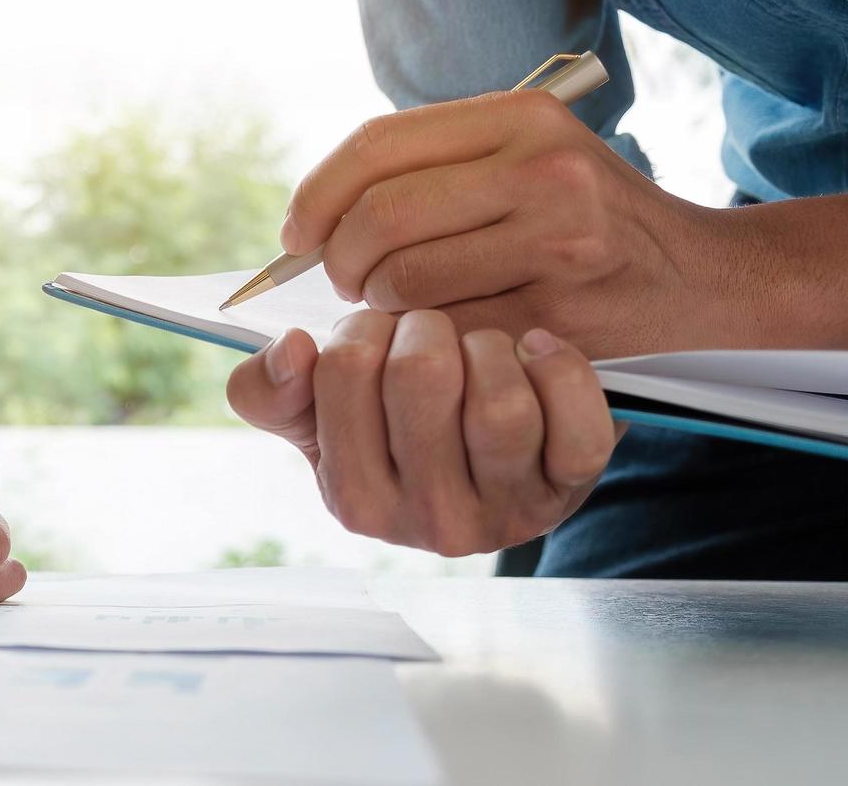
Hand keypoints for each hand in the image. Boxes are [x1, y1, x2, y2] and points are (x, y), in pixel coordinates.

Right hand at [227, 309, 624, 555]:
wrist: (490, 469)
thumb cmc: (395, 432)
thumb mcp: (319, 418)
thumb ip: (271, 390)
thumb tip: (291, 349)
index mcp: (354, 500)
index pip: (343, 369)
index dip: (362, 329)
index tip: (376, 336)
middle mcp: (428, 520)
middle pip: (421, 377)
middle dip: (424, 328)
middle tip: (428, 332)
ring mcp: (506, 511)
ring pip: (499, 405)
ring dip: (488, 347)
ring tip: (479, 348)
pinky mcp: (570, 491)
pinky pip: (577, 424)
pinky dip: (559, 369)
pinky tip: (537, 352)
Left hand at [283, 89, 729, 357]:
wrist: (702, 276)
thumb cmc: (586, 218)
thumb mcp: (524, 157)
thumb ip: (431, 167)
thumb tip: (313, 216)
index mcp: (518, 115)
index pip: (375, 144)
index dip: (316, 194)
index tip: (294, 235)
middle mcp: (541, 165)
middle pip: (379, 216)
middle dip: (341, 261)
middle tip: (347, 283)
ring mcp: (559, 237)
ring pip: (406, 280)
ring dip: (381, 306)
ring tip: (399, 307)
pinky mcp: (565, 308)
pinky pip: (449, 330)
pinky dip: (425, 340)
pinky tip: (441, 335)